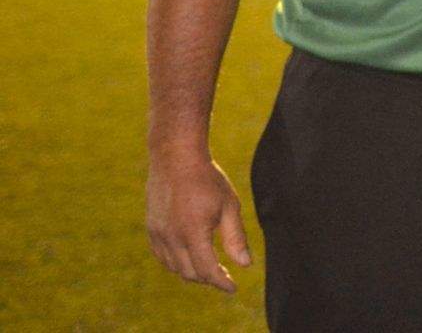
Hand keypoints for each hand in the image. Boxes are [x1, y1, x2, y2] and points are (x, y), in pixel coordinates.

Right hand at [145, 151, 251, 291]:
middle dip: (209, 278)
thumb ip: (235, 237)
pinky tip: (189, 258)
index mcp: (193, 232)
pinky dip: (176, 263)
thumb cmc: (207, 179)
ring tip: (210, 269)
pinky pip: (162, 256)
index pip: (207, 270)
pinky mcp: (151, 228)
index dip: (221, 283)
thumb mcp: (229, 206)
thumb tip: (245, 264)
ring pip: (174, 267)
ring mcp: (158, 234)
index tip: (233, 288)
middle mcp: (171, 237)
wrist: (175, 158)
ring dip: (192, 273)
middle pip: (190, 272)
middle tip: (225, 276)